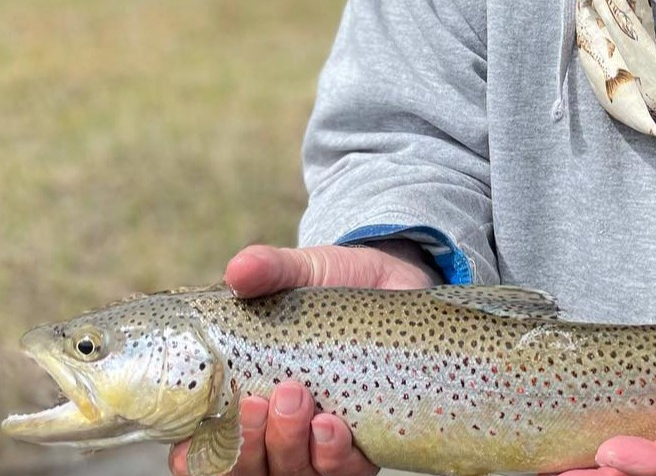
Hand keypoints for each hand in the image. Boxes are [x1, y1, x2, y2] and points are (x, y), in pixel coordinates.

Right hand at [168, 240, 439, 475]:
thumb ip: (269, 269)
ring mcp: (321, 443)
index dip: (196, 458)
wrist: (395, 282)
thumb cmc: (334, 283)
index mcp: (247, 396)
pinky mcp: (365, 444)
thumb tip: (239, 270)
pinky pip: (345, 473)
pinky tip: (334, 428)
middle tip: (261, 400)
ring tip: (299, 400)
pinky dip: (334, 459)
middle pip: (251, 469)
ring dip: (290, 448)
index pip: (209, 448)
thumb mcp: (301, 271)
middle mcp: (280, 430)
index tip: (191, 448)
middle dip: (250, 446)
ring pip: (295, 475)